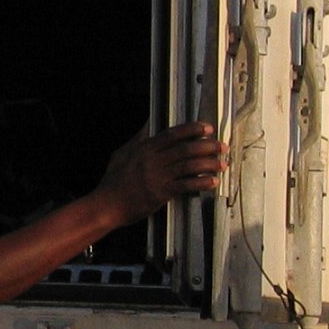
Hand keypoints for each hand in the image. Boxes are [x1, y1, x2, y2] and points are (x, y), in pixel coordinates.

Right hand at [94, 122, 226, 225]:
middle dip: (207, 146)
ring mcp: (158, 177)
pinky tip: (212, 181)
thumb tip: (149, 124)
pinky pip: (186, 185)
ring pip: (189, 166)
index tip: (207, 128)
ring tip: (222, 163)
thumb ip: (139, 138)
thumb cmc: (113, 181)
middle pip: (186, 149)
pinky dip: (201, 183)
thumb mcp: (123, 153)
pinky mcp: (161, 193)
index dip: (192, 129)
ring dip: (209, 164)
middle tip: (221, 146)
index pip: (173, 134)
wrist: (107, 204)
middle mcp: (153, 160)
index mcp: (145, 149)